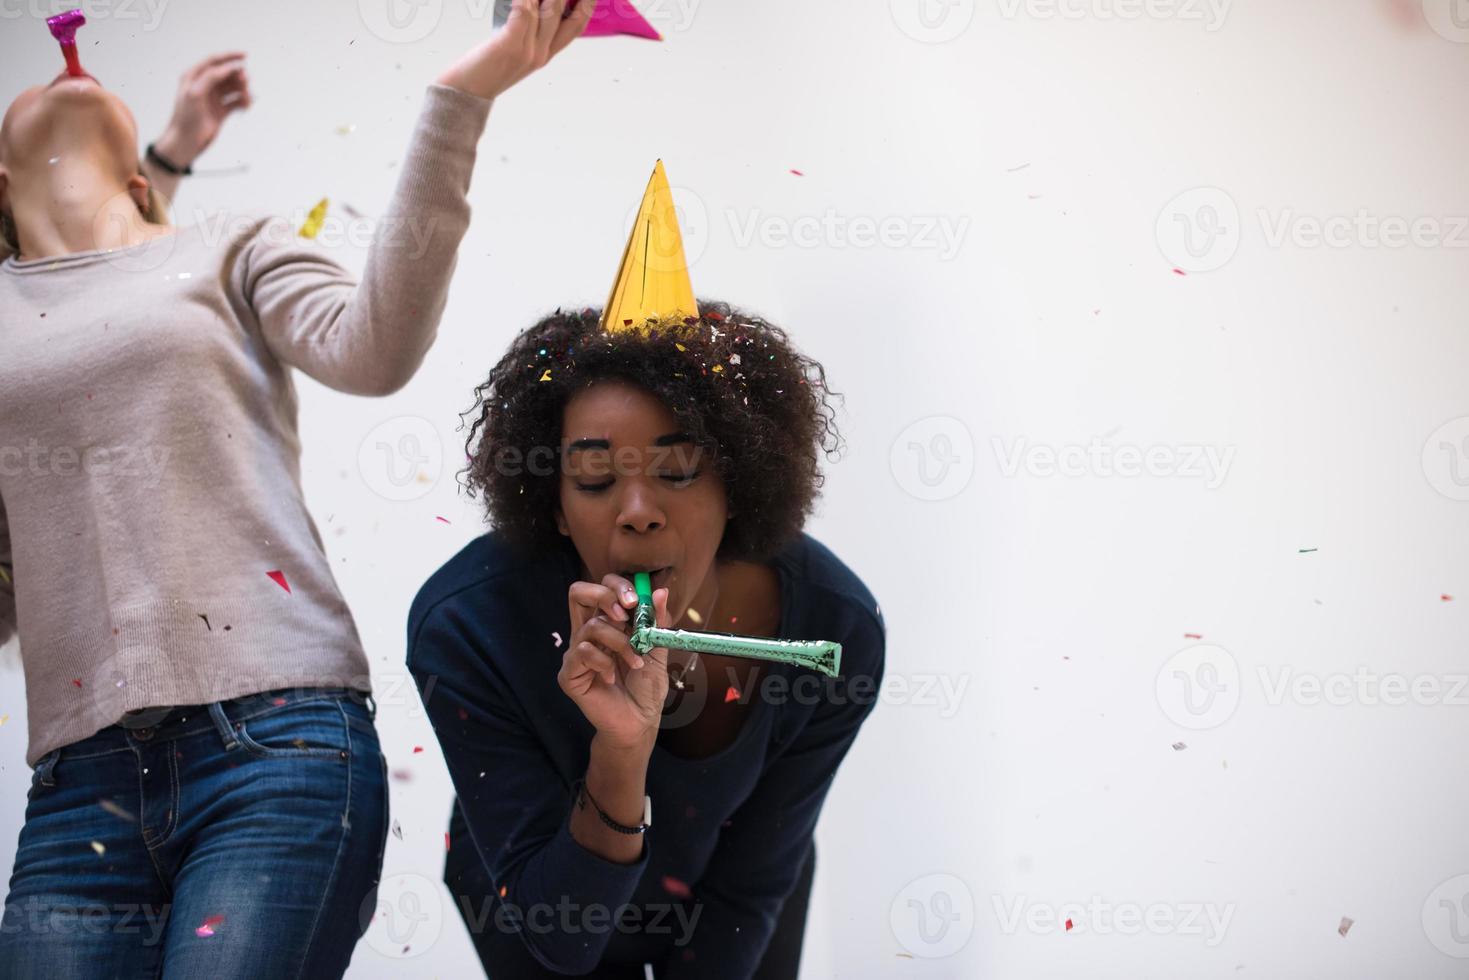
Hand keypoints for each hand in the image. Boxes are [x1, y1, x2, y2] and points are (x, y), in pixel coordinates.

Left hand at [153, 52, 251, 168]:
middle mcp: (204, 85)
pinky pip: (236, 102)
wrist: (186, 142)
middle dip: (238, 76)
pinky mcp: (221, 111)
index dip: (230, 56)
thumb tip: (227, 68)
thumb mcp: (195, 93)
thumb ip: (210, 77)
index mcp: (194, 77)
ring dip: (242, 91)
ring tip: (246, 99)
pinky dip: (243, 103)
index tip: (245, 56)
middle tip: (245, 82)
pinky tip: (246, 106)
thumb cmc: (185, 119)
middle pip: (227, 74)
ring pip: (233, 88)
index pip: (214, 61)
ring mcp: (213, 98)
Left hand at [435, 0, 596, 101]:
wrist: (466, 93)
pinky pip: (523, 12)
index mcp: (545, 55)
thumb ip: (528, 32)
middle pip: (563, 13)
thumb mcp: (515, 53)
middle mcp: (541, 53)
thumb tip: (532, 6)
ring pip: (546, 9)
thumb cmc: (485, 71)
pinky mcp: (510, 45)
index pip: (576, 26)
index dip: (587, 5)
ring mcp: (528, 50)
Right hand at [558, 573, 672, 748]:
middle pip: (578, 592)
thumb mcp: (658, 649)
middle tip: (626, 614)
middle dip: (605, 595)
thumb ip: (657, 622)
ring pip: (591, 626)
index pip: (601, 588)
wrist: (640, 722)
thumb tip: (660, 591)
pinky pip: (582, 653)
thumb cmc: (646, 687)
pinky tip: (613, 678)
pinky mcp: (569, 673)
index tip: (636, 601)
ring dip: (620, 642)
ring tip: (635, 661)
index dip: (616, 586)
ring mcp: (576, 653)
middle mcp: (587, 633)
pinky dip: (604, 662)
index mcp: (607, 623)